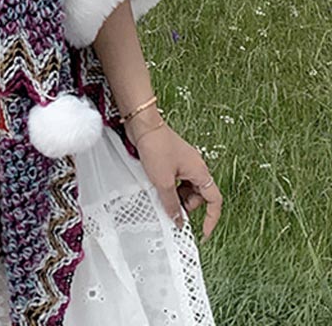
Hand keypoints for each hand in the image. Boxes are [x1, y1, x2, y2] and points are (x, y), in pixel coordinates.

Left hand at [126, 115, 222, 244]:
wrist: (143, 124)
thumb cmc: (156, 147)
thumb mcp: (163, 181)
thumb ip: (171, 203)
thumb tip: (178, 221)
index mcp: (200, 172)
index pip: (214, 201)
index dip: (211, 219)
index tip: (202, 233)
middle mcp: (196, 167)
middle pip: (199, 195)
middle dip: (188, 205)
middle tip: (172, 209)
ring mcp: (184, 162)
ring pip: (187, 188)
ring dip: (177, 196)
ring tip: (162, 195)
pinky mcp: (172, 159)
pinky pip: (177, 179)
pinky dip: (170, 186)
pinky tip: (157, 187)